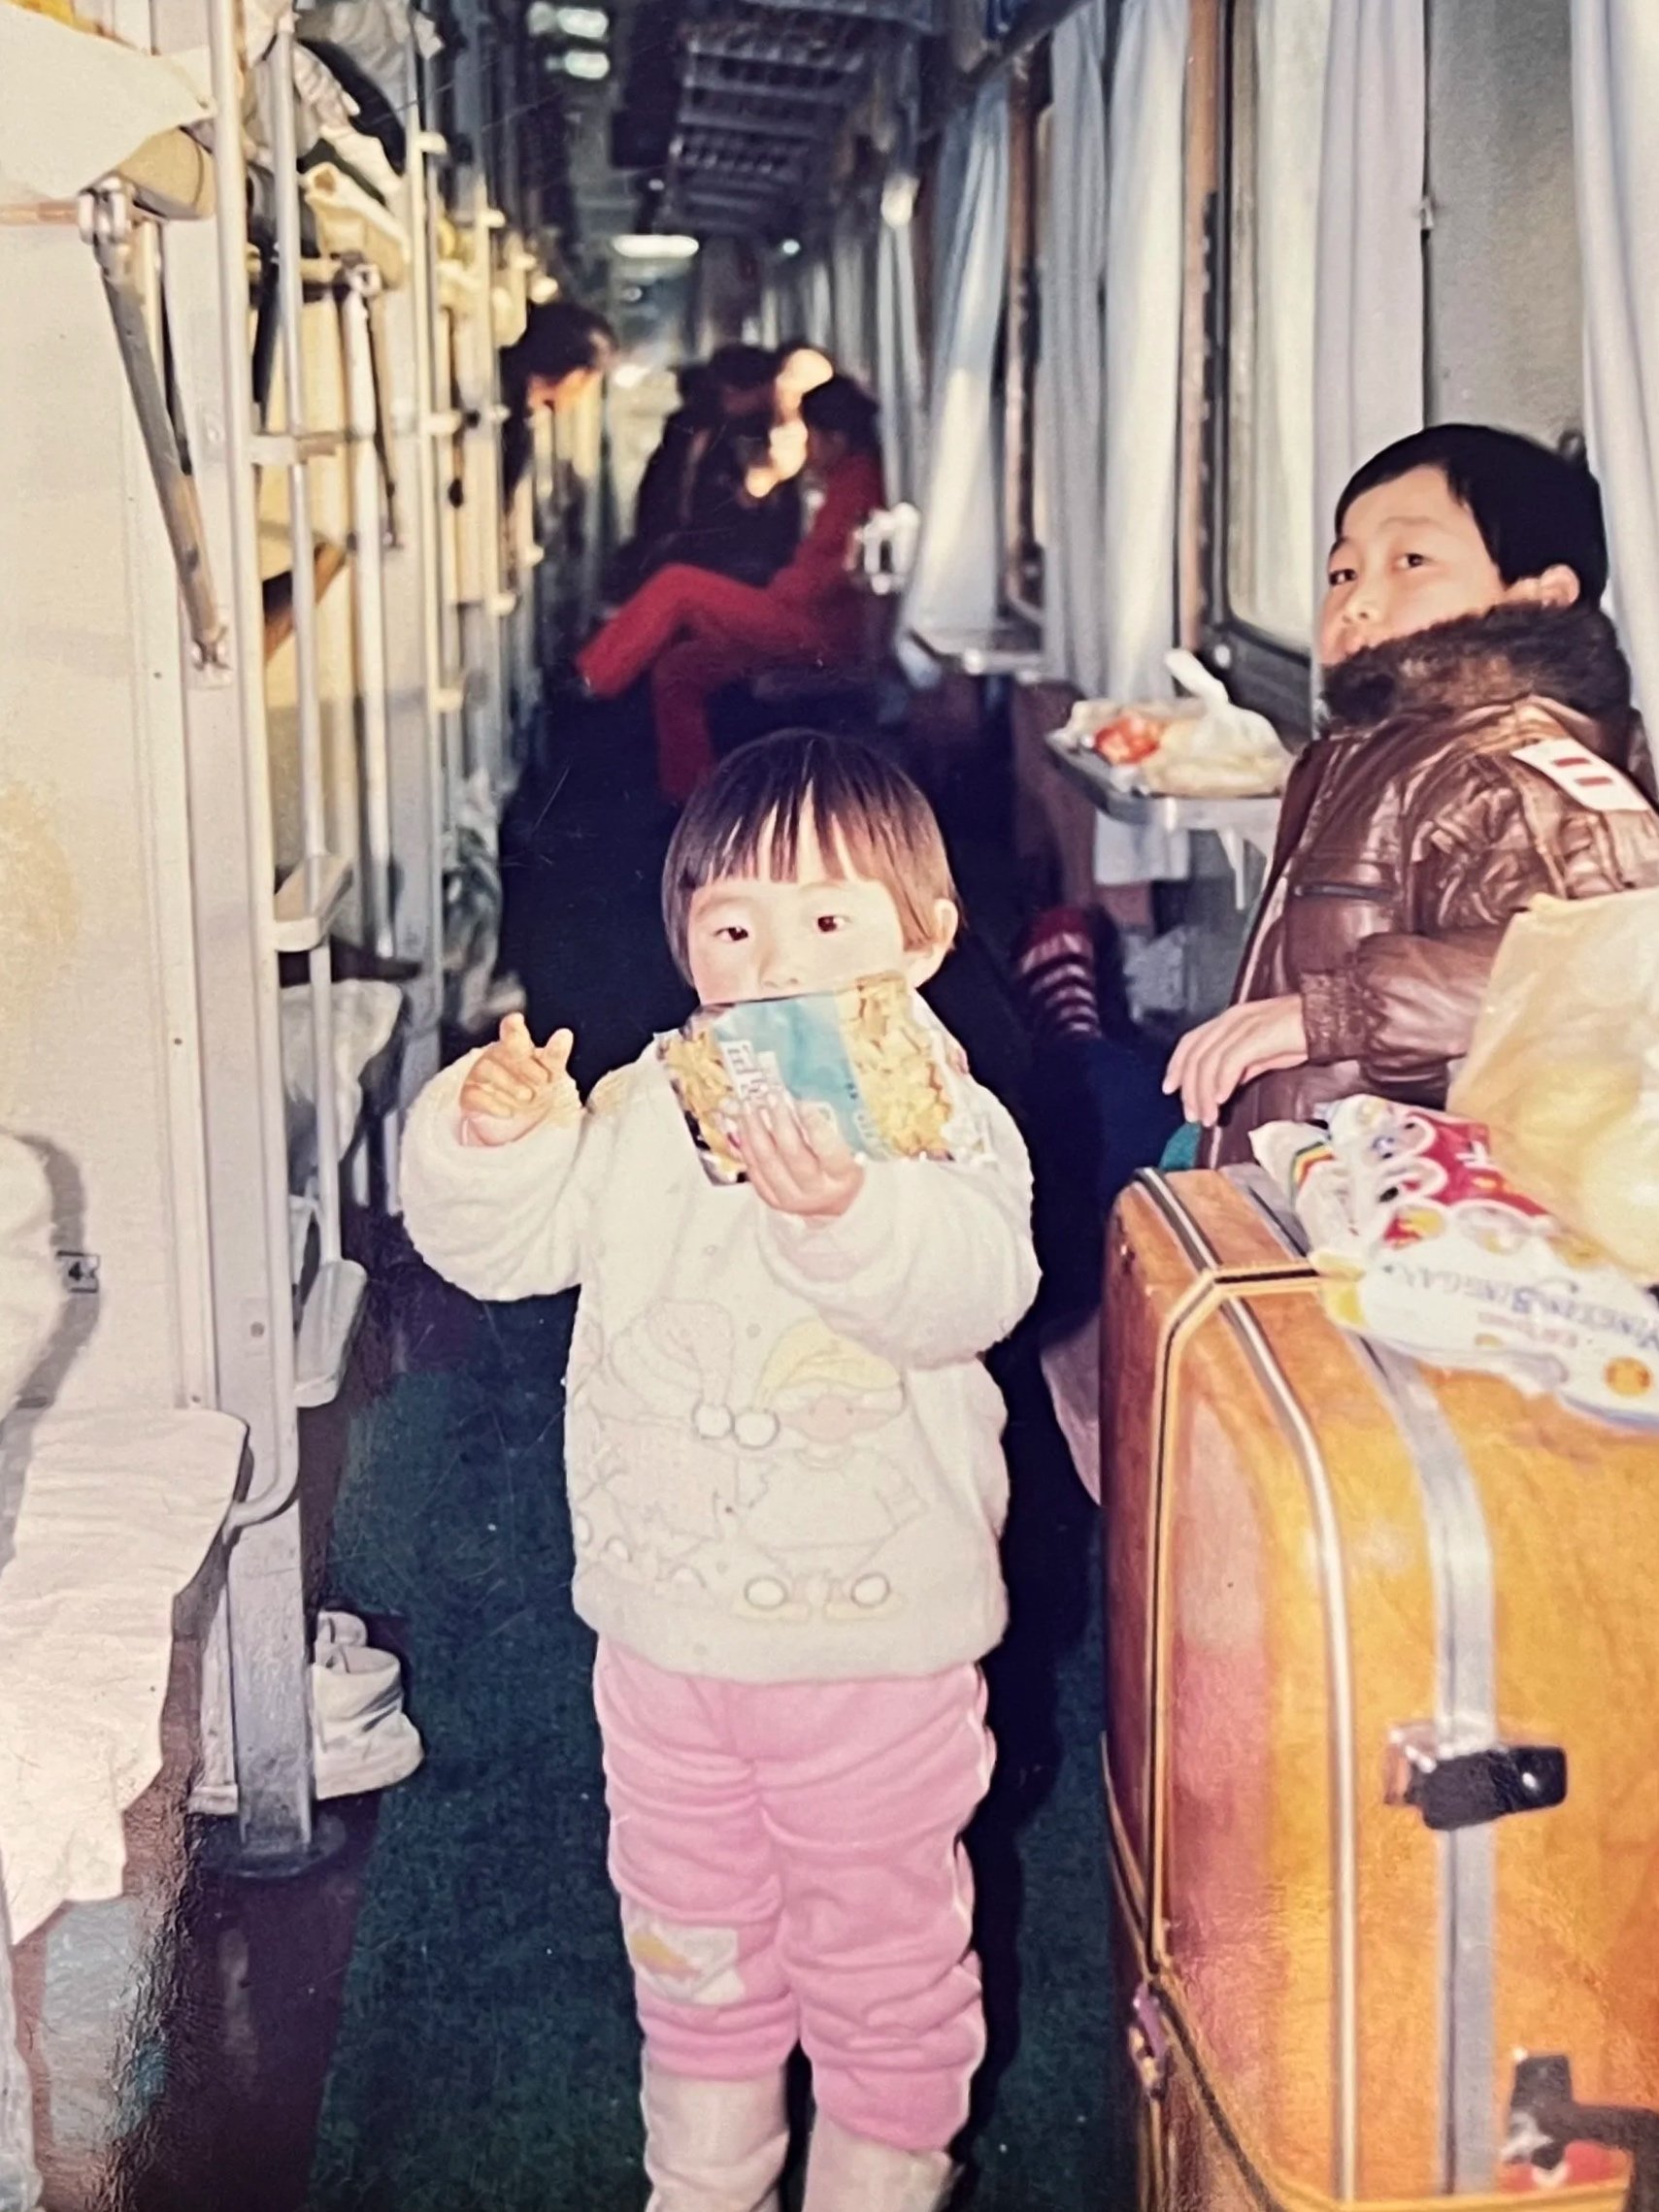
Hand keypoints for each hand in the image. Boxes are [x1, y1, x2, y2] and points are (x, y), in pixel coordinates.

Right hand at [459, 1014, 577, 1144]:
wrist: (519, 1124)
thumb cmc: (535, 1090)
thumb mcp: (551, 1075)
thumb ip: (555, 1055)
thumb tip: (565, 1034)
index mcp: (516, 1045)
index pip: (512, 1031)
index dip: (514, 1028)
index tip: (517, 1020)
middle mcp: (495, 1055)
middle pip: (501, 1050)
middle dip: (523, 1063)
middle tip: (544, 1079)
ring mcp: (479, 1074)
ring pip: (487, 1070)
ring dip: (510, 1084)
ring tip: (528, 1097)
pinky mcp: (468, 1095)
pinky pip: (475, 1095)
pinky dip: (493, 1104)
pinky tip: (509, 1112)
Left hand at [733, 1098, 864, 1220]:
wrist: (834, 1204)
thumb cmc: (843, 1167)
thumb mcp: (851, 1148)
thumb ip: (832, 1125)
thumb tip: (802, 1092)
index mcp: (843, 1176)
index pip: (828, 1150)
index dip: (814, 1124)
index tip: (801, 1101)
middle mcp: (818, 1191)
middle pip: (794, 1155)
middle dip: (780, 1122)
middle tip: (770, 1096)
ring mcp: (793, 1199)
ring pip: (768, 1163)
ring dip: (755, 1130)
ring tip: (748, 1106)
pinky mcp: (774, 1201)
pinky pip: (755, 1172)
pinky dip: (747, 1147)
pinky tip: (743, 1125)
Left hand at [1163, 995, 1308, 1126]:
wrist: (1333, 1018)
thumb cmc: (1304, 1033)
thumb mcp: (1266, 1052)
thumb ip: (1244, 1066)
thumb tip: (1224, 1087)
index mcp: (1231, 1019)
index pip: (1192, 1040)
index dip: (1177, 1065)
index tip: (1170, 1088)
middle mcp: (1233, 1019)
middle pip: (1196, 1055)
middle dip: (1189, 1089)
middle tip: (1192, 1115)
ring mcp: (1245, 1025)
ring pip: (1209, 1062)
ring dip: (1204, 1094)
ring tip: (1208, 1117)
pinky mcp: (1258, 1035)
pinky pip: (1230, 1062)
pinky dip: (1221, 1083)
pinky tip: (1222, 1100)